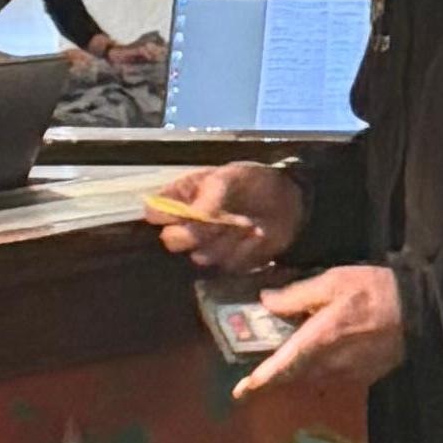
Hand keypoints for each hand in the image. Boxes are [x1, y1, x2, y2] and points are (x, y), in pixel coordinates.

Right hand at [147, 160, 301, 271]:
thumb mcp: (231, 177)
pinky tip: (255, 235)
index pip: (153, 212)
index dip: (166, 214)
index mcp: (181, 197)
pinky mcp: (228, 263)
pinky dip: (244, 250)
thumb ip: (210, 194)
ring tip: (244, 221)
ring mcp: (206, 247)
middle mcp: (187, 225)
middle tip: (221, 217)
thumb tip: (194, 215)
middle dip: (197, 231)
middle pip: (171, 241)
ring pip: (200, 256)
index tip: (187, 209)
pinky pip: (226, 264)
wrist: (288, 202)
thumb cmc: (253, 183)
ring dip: (224, 240)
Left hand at [233, 263, 404, 406]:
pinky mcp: (364, 376)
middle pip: (294, 375)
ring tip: (298, 351)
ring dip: (301, 367)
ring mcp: (348, 374)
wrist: (420, 312)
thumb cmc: (375, 291)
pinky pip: (333, 375)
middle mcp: (329, 365)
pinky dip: (323, 366)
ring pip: (313, 376)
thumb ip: (296, 295)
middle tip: (264, 362)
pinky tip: (330, 349)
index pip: (281, 366)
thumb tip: (266, 302)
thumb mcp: (333, 281)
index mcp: (317, 341)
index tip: (240, 391)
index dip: (259, 380)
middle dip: (278, 371)